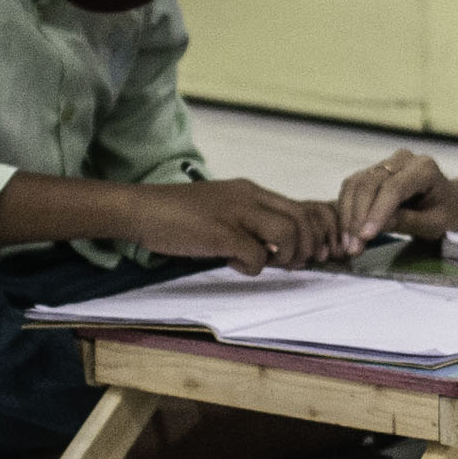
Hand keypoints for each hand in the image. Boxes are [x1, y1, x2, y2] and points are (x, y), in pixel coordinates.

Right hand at [121, 178, 348, 270]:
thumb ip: (250, 224)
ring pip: (287, 233)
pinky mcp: (219, 232)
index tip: (311, 254)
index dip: (317, 234)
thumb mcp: (223, 211)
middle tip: (292, 264)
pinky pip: (255, 255)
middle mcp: (249, 197)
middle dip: (307, 248)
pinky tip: (233, 264)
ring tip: (266, 262)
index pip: (303, 207)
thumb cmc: (179, 216)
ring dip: (284, 256)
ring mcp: (235, 213)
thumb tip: (278, 250)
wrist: (141, 209)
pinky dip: (251, 267)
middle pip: (303, 219)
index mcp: (252, 191)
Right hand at [339, 150, 457, 245]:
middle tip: (353, 248)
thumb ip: (408, 222)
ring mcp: (386, 163)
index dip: (377, 212)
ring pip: (356, 184)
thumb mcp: (435, 224)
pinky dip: (346, 210)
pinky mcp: (374, 172)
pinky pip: (353, 188)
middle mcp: (402, 160)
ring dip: (348, 215)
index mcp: (424, 169)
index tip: (366, 237)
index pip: (393, 188)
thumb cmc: (450, 213)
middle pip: (369, 184)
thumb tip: (376, 226)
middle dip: (358, 218)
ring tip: (348, 245)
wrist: (454, 201)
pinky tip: (347, 233)